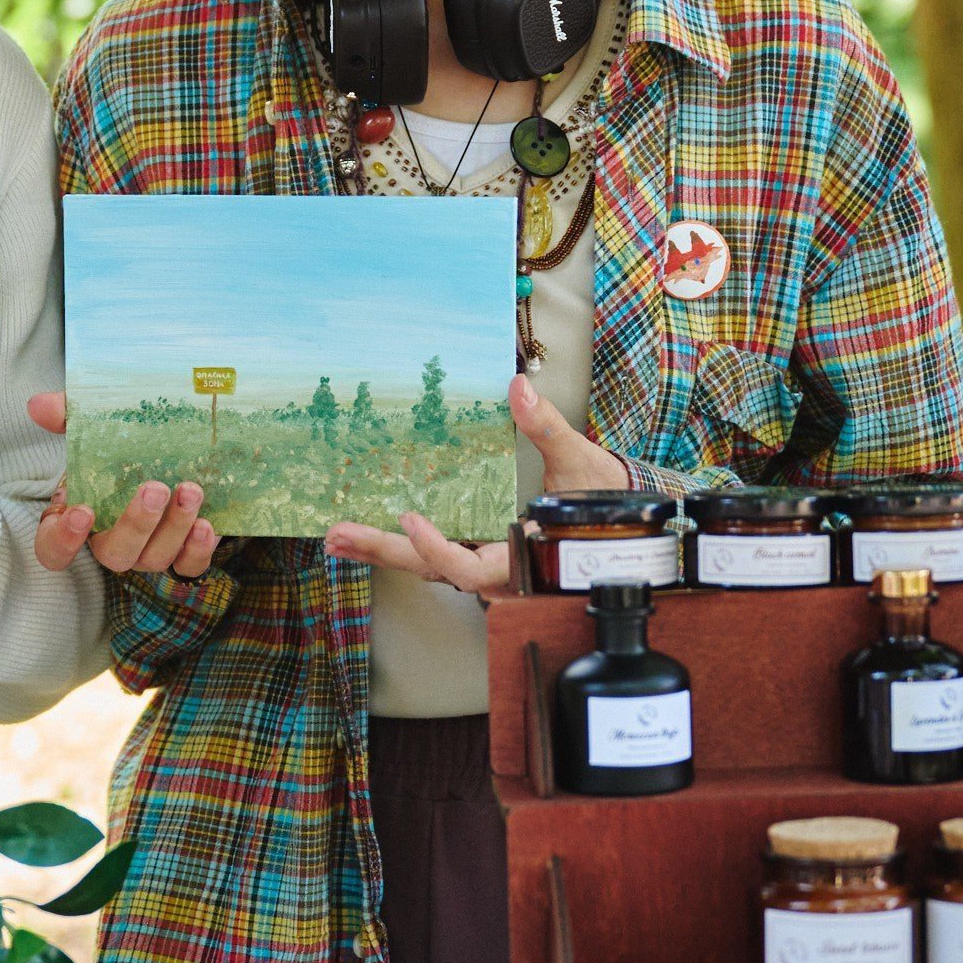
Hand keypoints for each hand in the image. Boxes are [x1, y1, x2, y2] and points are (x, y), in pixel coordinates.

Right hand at [26, 391, 220, 579]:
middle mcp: (111, 543)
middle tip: (155, 487)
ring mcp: (148, 553)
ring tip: (191, 490)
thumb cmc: (117, 449)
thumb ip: (64, 417)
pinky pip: (188, 566)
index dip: (64, 540)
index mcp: (77, 520)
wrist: (167, 454)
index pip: (54, 549)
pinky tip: (206, 525)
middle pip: (115, 554)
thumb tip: (38, 405)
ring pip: (156, 558)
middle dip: (136, 523)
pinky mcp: (183, 554)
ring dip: (175, 527)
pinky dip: (197, 550)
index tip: (82, 511)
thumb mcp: (90, 429)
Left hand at [325, 373, 630, 593]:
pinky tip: (375, 532)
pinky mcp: (481, 554)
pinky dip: (405, 546)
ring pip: (429, 566)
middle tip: (340, 537)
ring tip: (341, 538)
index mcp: (521, 561)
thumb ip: (547, 428)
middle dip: (383, 552)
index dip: (436, 547)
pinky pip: (438, 556)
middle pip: (431, 569)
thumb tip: (519, 390)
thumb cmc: (604, 502)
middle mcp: (498, 572)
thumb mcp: (577, 465)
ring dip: (385, 551)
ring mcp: (487, 566)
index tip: (411, 519)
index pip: (467, 568)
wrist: (621, 527)